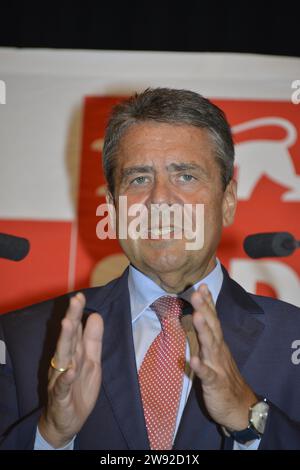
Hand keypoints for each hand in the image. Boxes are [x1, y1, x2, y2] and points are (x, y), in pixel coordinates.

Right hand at [38, 293, 103, 447]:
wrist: (68, 421)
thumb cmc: (79, 387)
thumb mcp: (92, 362)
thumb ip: (93, 340)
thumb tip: (96, 315)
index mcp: (74, 353)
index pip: (75, 330)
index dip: (77, 313)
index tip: (80, 295)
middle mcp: (64, 362)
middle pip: (68, 338)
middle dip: (72, 318)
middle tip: (75, 300)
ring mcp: (61, 378)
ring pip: (62, 357)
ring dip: (65, 340)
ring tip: (68, 323)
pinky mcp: (61, 397)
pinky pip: (63, 386)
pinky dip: (66, 378)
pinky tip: (70, 370)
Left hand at [189, 284, 256, 430]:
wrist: (239, 406)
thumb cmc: (223, 376)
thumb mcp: (213, 353)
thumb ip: (204, 335)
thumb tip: (194, 315)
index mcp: (217, 342)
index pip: (213, 318)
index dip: (208, 302)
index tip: (201, 285)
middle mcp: (218, 350)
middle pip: (212, 326)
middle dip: (205, 309)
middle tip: (197, 293)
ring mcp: (217, 366)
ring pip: (210, 346)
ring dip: (204, 330)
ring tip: (197, 316)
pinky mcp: (215, 383)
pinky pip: (207, 375)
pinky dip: (201, 367)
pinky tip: (194, 360)